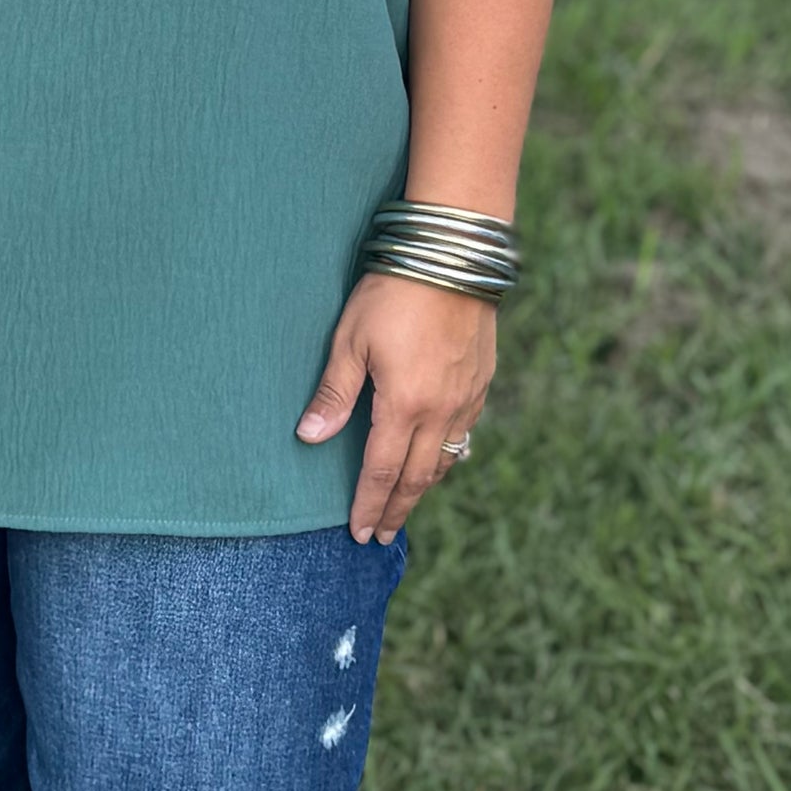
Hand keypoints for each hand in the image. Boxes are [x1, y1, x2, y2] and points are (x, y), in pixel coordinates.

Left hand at [296, 272, 494, 542]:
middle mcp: (441, 411)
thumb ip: (334, 393)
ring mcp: (467, 398)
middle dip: (397, 509)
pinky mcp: (481, 381)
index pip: (383, 472)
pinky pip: (465, 433)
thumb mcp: (351, 339)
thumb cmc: (393, 293)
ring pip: (446, 459)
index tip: (360, 533)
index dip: (370, 505)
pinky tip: (439, 456)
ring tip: (405, 503)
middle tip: (382, 535)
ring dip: (423, 486)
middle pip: (417, 477)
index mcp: (404, 406)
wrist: (452, 256)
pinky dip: (448, 455)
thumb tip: (310, 438)